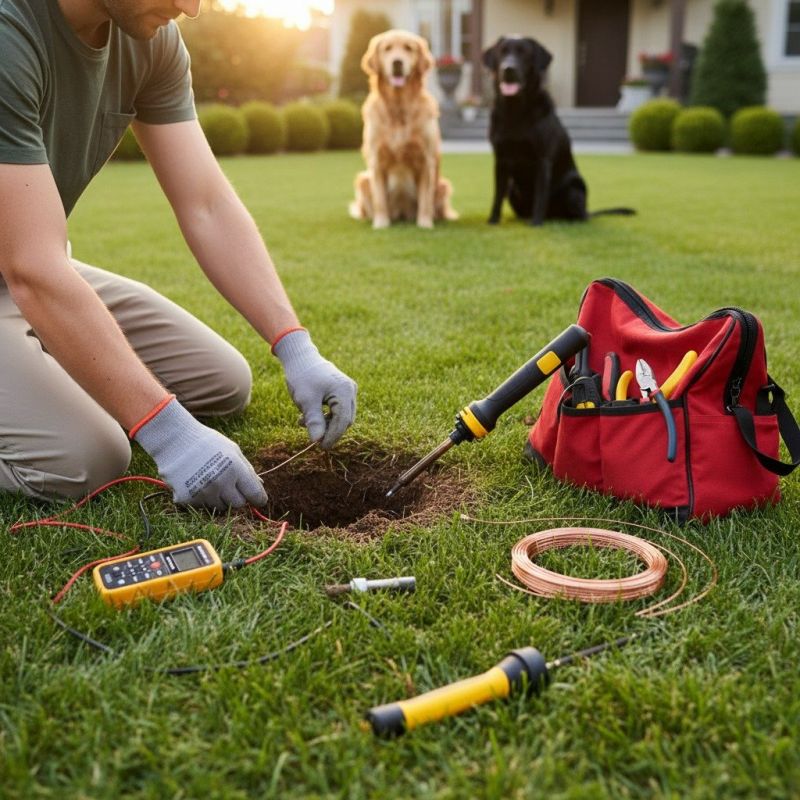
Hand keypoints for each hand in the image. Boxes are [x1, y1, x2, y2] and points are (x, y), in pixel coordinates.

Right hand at [133, 397, 267, 507]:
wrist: (174, 439)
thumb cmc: (207, 442)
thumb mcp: (233, 450)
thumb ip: (248, 470)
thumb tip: (260, 487)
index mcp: (235, 469)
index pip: (255, 495)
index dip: (258, 498)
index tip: (258, 500)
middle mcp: (220, 483)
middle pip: (238, 504)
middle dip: (237, 496)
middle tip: (229, 485)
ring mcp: (203, 492)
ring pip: (220, 507)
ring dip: (218, 497)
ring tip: (210, 479)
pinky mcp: (187, 499)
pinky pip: (201, 506)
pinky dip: (201, 497)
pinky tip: (196, 481)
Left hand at [273, 329, 356, 448]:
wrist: (299, 356)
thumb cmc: (302, 376)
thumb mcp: (306, 400)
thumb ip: (314, 420)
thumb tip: (317, 441)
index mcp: (344, 391)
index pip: (343, 421)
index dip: (332, 436)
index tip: (320, 447)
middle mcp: (350, 390)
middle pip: (345, 420)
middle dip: (329, 430)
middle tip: (311, 436)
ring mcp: (348, 390)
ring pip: (341, 416)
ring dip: (325, 423)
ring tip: (303, 422)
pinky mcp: (342, 391)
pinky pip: (337, 410)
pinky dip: (324, 416)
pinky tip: (307, 416)